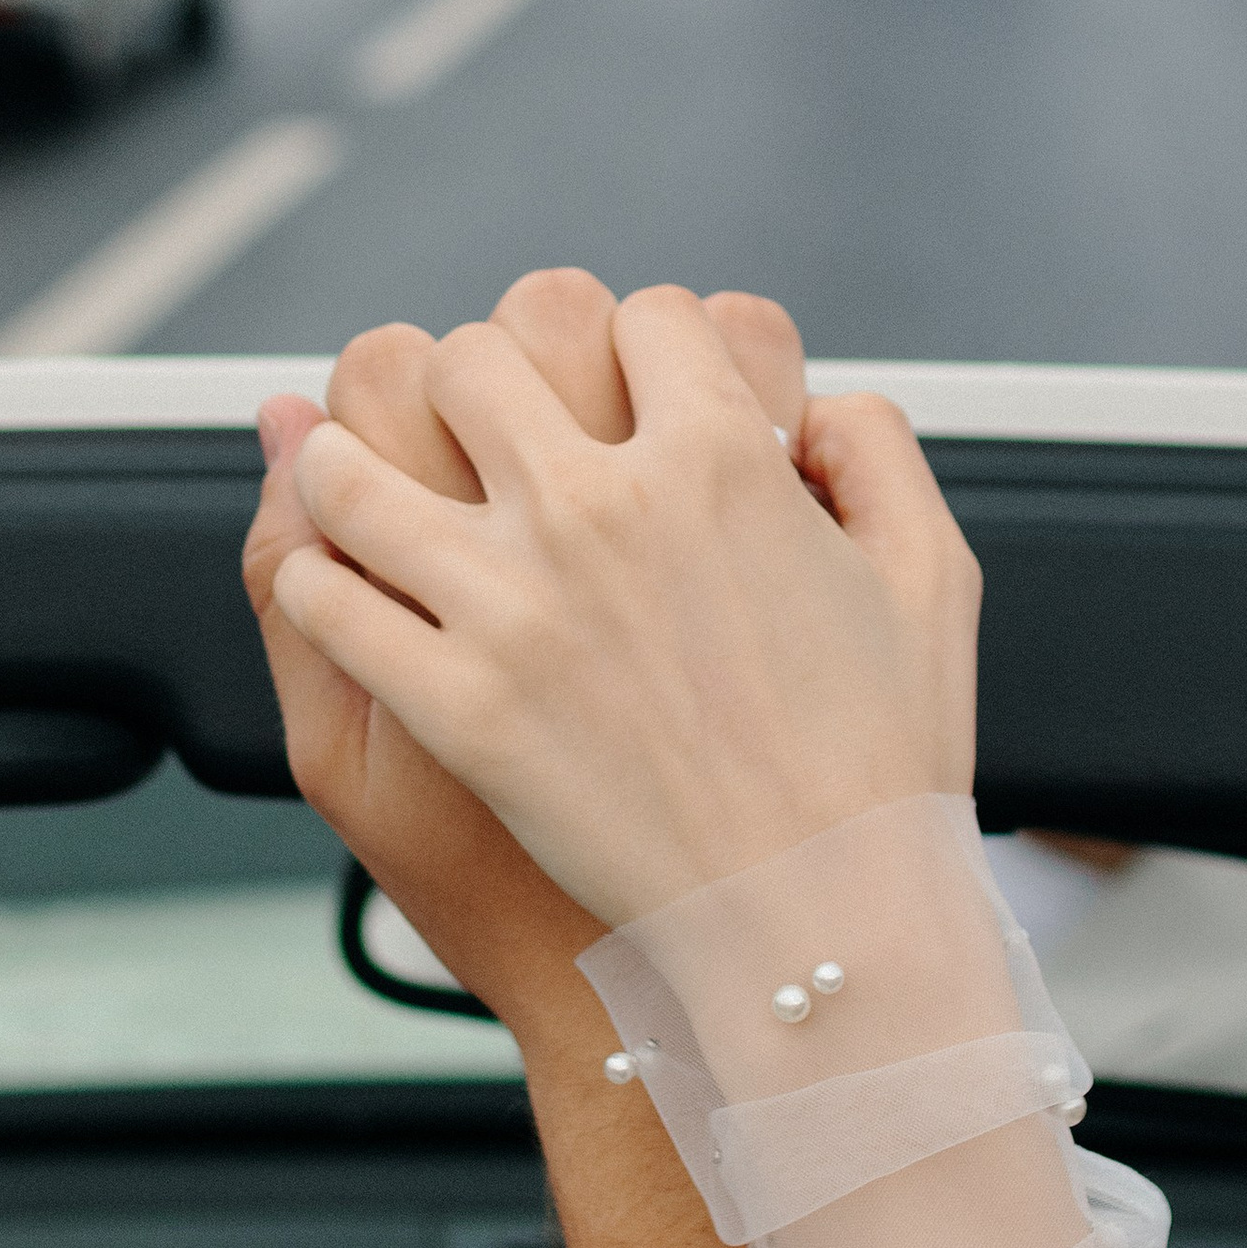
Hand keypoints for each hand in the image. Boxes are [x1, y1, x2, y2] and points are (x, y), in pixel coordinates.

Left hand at [271, 285, 979, 928]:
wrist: (823, 931)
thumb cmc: (886, 767)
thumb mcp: (934, 575)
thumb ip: (877, 448)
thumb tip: (811, 406)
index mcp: (721, 462)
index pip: (639, 316)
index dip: (640, 344)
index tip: (629, 384)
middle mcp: (602, 511)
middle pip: (480, 355)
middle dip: (484, 376)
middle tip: (485, 422)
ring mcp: (514, 607)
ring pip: (356, 463)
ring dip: (341, 455)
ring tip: (342, 466)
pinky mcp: (454, 705)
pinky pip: (323, 600)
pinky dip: (312, 578)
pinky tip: (331, 580)